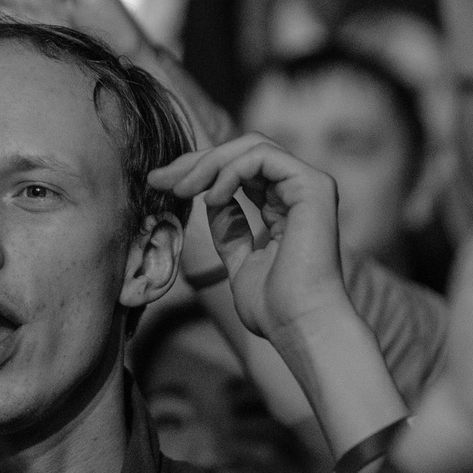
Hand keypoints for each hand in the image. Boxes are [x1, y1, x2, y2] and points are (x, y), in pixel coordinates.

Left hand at [148, 135, 347, 345]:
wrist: (301, 327)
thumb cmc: (276, 309)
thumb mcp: (240, 262)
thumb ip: (230, 229)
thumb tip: (214, 200)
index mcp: (288, 206)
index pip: (240, 169)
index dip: (199, 171)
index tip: (161, 185)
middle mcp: (301, 190)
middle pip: (243, 150)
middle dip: (197, 161)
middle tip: (159, 179)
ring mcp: (310, 185)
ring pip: (252, 146)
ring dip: (209, 163)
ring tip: (181, 190)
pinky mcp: (313, 185)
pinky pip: (262, 156)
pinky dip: (230, 171)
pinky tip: (211, 197)